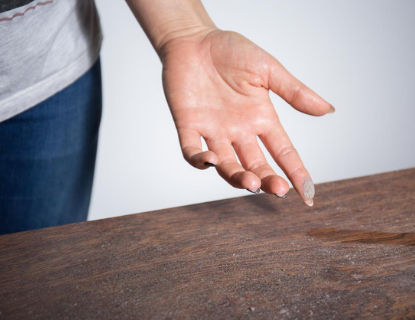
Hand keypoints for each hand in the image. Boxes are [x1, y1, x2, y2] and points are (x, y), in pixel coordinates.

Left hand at [160, 29, 333, 205]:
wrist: (194, 39)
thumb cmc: (231, 50)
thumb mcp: (267, 69)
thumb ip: (294, 91)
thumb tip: (328, 109)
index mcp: (261, 118)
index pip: (284, 152)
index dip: (297, 173)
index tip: (308, 194)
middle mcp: (239, 131)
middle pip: (257, 165)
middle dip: (268, 180)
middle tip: (278, 189)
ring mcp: (213, 131)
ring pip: (227, 165)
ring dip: (238, 177)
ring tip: (250, 182)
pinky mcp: (189, 126)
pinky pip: (191, 151)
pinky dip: (199, 161)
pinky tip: (211, 161)